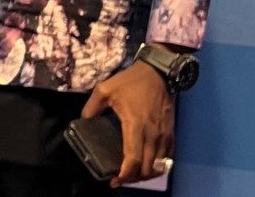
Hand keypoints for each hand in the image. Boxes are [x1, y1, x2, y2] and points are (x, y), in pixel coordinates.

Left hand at [80, 61, 174, 186]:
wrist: (157, 72)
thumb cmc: (130, 81)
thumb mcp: (105, 89)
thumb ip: (91, 107)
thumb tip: (84, 121)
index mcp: (135, 125)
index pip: (132, 159)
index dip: (124, 175)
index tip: (114, 181)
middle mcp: (152, 135)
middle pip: (146, 168)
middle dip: (134, 177)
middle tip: (121, 177)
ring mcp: (164, 135)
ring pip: (158, 166)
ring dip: (146, 173)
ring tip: (132, 173)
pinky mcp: (171, 133)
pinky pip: (167, 157)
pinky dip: (157, 165)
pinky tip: (146, 164)